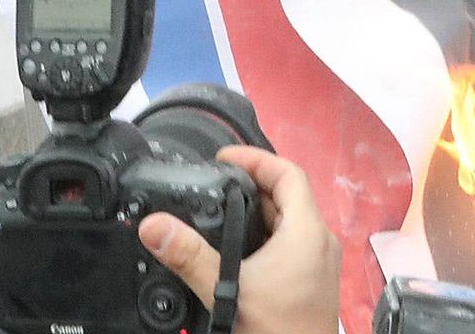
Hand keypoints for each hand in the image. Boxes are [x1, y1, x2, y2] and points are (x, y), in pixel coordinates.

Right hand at [138, 147, 341, 333]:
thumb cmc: (274, 331)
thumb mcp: (228, 291)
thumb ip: (189, 256)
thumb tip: (153, 225)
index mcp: (308, 232)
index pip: (288, 173)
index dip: (255, 158)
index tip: (223, 158)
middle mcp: (320, 241)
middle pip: (288, 196)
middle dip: (251, 185)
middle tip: (214, 183)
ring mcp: (321, 263)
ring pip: (289, 221)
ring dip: (258, 212)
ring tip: (219, 209)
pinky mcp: (314, 282)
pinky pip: (291, 244)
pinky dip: (266, 236)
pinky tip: (238, 249)